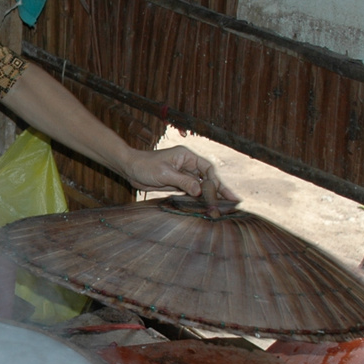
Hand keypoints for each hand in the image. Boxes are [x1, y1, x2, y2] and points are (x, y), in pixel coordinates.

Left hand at [122, 145, 238, 200]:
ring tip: (224, 206)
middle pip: (207, 177)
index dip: (216, 180)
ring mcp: (183, 174)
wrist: (130, 168)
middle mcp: (187, 164)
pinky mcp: (177, 183)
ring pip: (201, 186)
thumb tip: (199, 191)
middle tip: (233, 201)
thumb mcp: (165, 174)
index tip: (222, 192)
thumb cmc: (145, 166)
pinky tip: (207, 206)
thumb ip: (183, 182)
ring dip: (210, 195)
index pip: (207, 168)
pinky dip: (199, 198)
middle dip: (219, 189)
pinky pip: (192, 191)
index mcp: (186, 156)